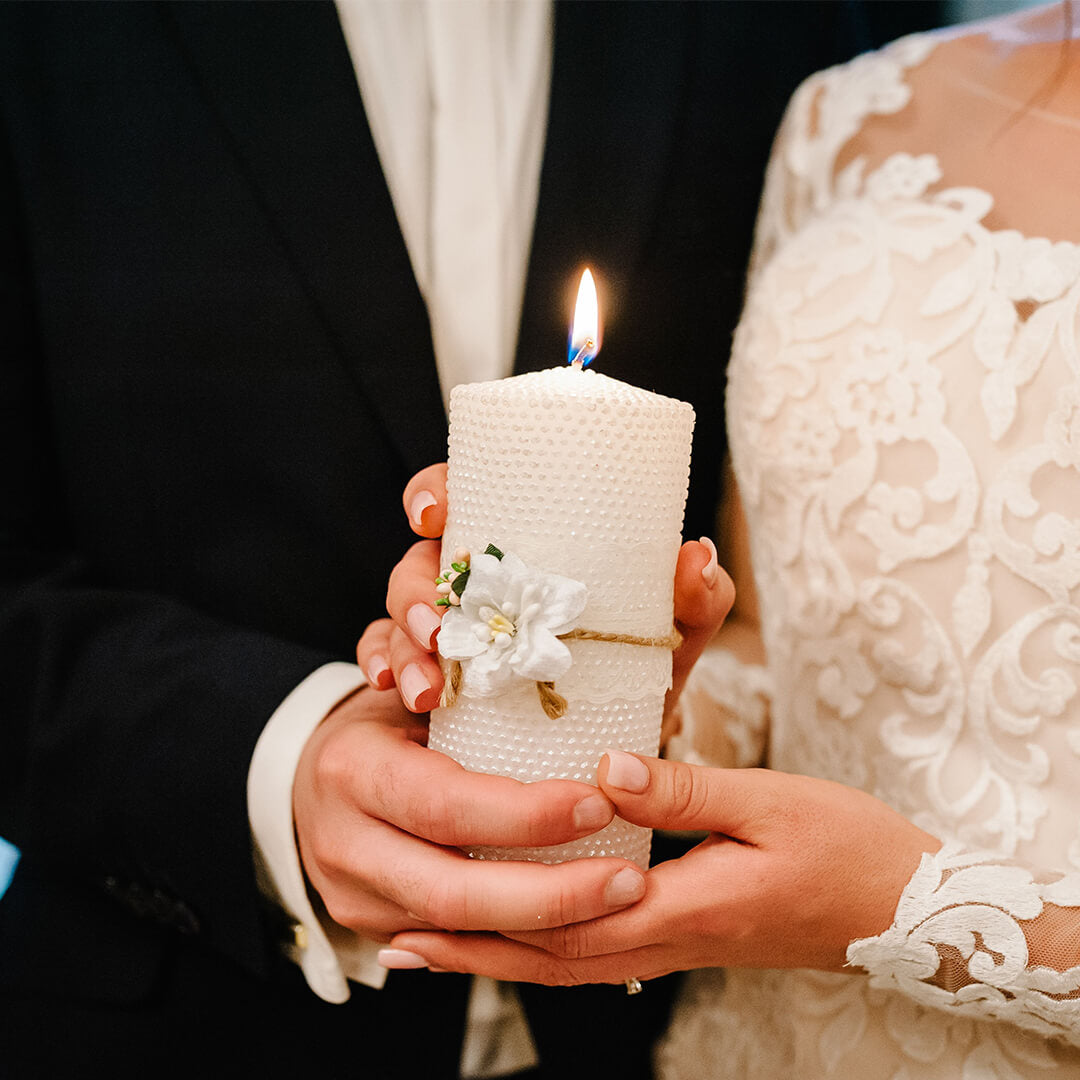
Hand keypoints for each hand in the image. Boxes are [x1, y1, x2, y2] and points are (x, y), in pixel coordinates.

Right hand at [292, 687, 648, 939]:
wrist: (307, 774)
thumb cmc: (380, 715)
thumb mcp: (413, 680)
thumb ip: (464, 677)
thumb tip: (557, 678)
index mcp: (354, 769)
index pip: (445, 804)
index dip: (525, 815)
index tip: (598, 804)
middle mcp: (344, 843)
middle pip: (452, 893)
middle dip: (550, 896)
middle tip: (628, 881)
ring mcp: (354, 897)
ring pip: (458, 934)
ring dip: (546, 928)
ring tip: (616, 903)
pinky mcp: (372, 928)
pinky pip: (456, 943)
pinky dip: (519, 935)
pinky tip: (575, 921)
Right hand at [356, 464, 734, 736]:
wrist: (604, 746)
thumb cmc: (627, 673)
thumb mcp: (661, 642)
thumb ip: (691, 604)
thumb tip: (697, 556)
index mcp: (516, 551)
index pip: (460, 499)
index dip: (433, 493)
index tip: (432, 514)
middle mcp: (470, 582)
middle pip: (418, 562)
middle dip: (415, 590)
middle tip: (440, 629)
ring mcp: (439, 629)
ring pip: (397, 615)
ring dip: (404, 644)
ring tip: (429, 686)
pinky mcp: (421, 673)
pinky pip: (381, 660)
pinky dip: (382, 669)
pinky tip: (393, 691)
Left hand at [380, 752, 940, 983]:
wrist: (906, 909)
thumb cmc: (845, 848)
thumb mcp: (768, 802)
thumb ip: (682, 788)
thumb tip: (603, 766)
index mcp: (686, 906)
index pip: (567, 920)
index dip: (489, 920)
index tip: (422, 914)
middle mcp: (673, 938)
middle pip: (555, 959)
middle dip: (475, 955)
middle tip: (400, 944)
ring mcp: (683, 944)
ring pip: (576, 963)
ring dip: (506, 956)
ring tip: (444, 944)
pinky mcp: (694, 934)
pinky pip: (605, 952)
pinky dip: (553, 947)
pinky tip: (533, 927)